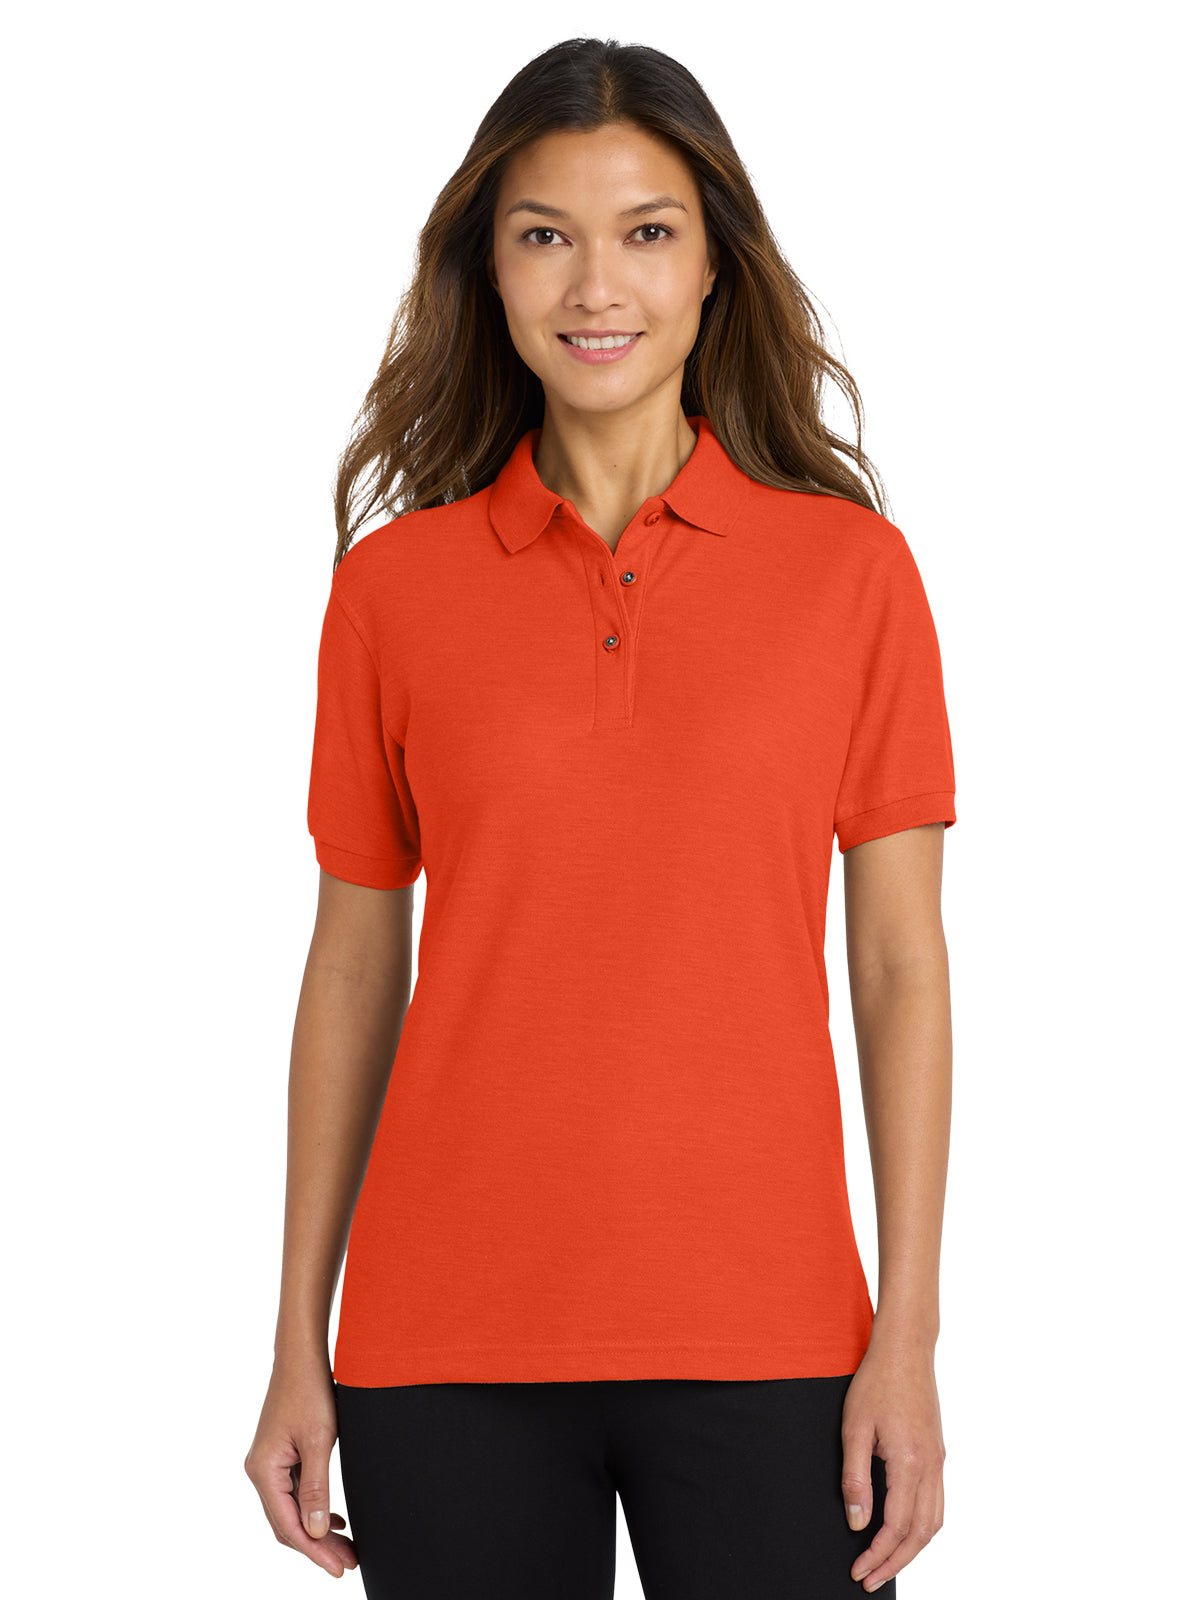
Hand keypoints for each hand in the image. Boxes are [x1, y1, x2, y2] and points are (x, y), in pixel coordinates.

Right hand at [244, 1357, 357, 1577]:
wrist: (302, 1356)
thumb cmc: (310, 1390)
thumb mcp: (318, 1441)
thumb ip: (316, 1487)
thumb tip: (315, 1531)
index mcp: (264, 1470)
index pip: (288, 1526)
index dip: (314, 1551)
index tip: (338, 1568)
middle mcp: (260, 1470)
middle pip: (287, 1522)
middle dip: (317, 1546)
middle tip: (348, 1562)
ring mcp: (269, 1463)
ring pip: (292, 1509)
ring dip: (317, 1529)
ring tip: (346, 1547)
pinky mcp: (280, 1455)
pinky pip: (294, 1493)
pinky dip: (313, 1508)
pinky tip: (333, 1519)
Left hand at [840, 1335, 945, 1591]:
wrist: (906, 1349)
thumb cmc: (876, 1382)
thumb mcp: (854, 1427)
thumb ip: (855, 1478)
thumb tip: (857, 1523)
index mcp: (910, 1462)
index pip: (896, 1526)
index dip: (877, 1554)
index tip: (858, 1570)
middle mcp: (931, 1466)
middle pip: (921, 1533)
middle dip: (895, 1562)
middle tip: (870, 1580)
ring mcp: (939, 1460)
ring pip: (935, 1522)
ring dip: (912, 1549)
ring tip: (887, 1564)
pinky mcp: (938, 1453)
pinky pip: (938, 1502)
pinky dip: (924, 1527)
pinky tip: (907, 1531)